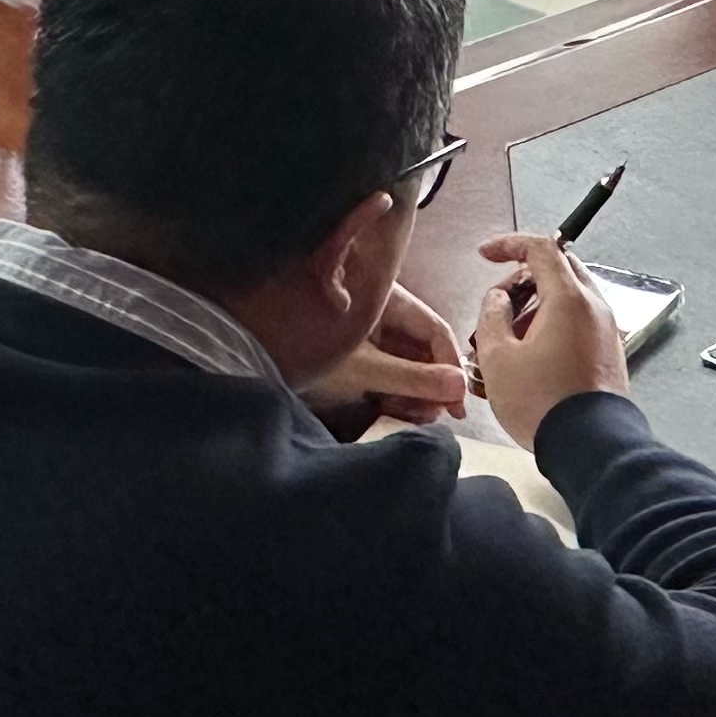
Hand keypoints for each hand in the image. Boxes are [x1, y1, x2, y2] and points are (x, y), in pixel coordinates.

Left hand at [306, 282, 470, 426]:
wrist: (255, 352)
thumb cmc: (308, 350)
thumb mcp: (364, 369)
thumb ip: (413, 378)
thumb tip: (460, 388)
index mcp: (388, 299)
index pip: (434, 329)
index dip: (452, 365)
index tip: (459, 402)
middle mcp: (383, 311)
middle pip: (423, 347)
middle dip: (433, 383)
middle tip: (437, 416)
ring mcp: (369, 332)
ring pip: (408, 362)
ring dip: (416, 391)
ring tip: (416, 417)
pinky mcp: (358, 353)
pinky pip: (389, 370)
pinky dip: (396, 391)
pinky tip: (397, 411)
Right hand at [473, 232, 628, 454]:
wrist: (590, 447)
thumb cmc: (542, 402)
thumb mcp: (498, 358)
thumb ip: (492, 316)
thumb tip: (498, 299)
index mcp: (569, 299)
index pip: (541, 248)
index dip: (509, 244)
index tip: (485, 254)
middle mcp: (595, 307)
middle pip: (560, 268)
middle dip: (525, 275)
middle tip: (499, 299)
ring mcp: (607, 331)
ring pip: (571, 296)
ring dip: (539, 302)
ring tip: (511, 334)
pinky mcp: (610, 354)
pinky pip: (581, 322)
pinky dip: (555, 322)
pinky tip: (533, 353)